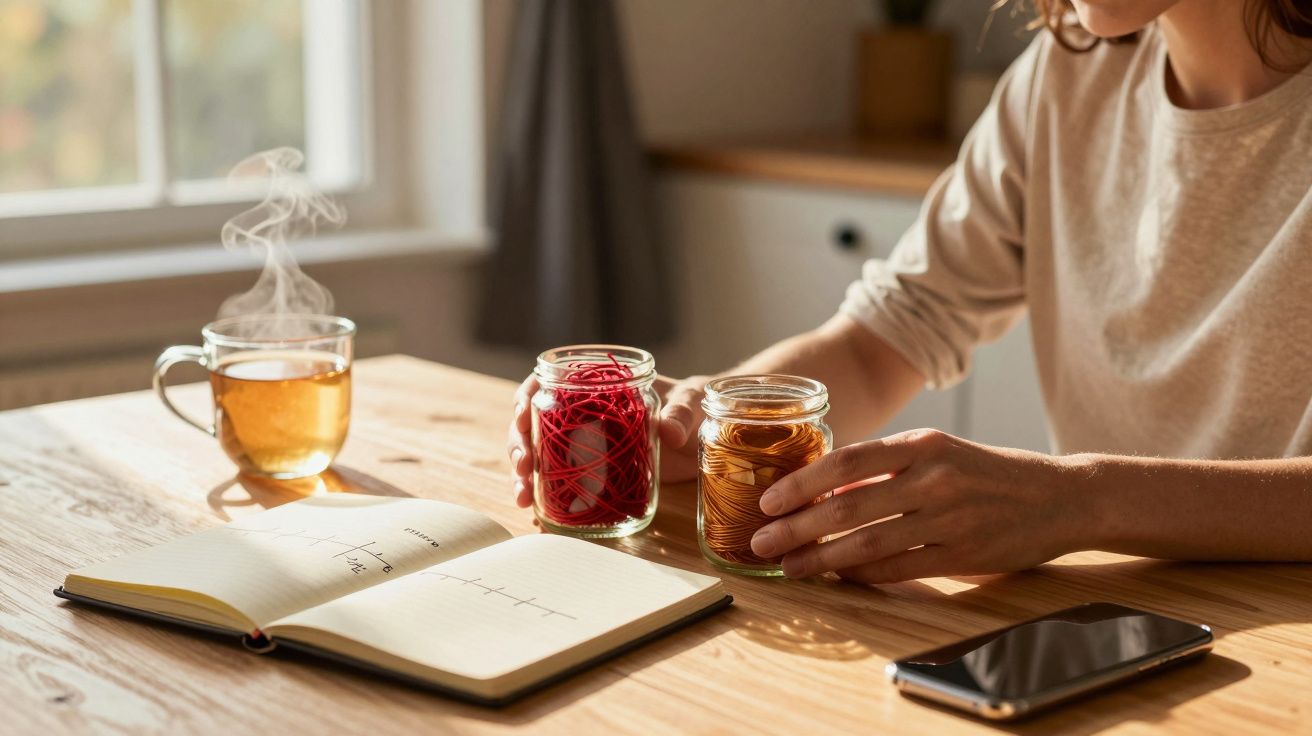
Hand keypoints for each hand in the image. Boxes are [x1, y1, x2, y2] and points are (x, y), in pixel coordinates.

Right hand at [506, 374, 712, 507]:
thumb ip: (680, 412)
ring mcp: (582, 444)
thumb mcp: (689, 401)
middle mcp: (579, 413)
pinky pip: (561, 482)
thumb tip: (670, 433)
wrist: (701, 431)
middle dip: (520, 446)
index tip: (523, 418)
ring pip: (539, 455)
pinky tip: (540, 517)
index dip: (527, 398)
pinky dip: (547, 498)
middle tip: (523, 469)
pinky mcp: (591, 471)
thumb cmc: (691, 402)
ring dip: (526, 476)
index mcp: (595, 383)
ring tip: (524, 499)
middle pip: (534, 424)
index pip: (547, 382)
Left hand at [749, 429, 1086, 582]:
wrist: (1061, 496)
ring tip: (788, 566)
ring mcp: (949, 519)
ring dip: (820, 558)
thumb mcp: (939, 452)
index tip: (768, 501)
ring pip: (868, 543)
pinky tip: (835, 577)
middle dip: (796, 527)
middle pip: (848, 507)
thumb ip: (887, 467)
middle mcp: (933, 478)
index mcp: (922, 445)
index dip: (801, 483)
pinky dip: (860, 575)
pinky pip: (898, 569)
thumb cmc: (987, 473)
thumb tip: (824, 489)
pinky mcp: (963, 556)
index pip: (846, 461)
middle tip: (761, 542)